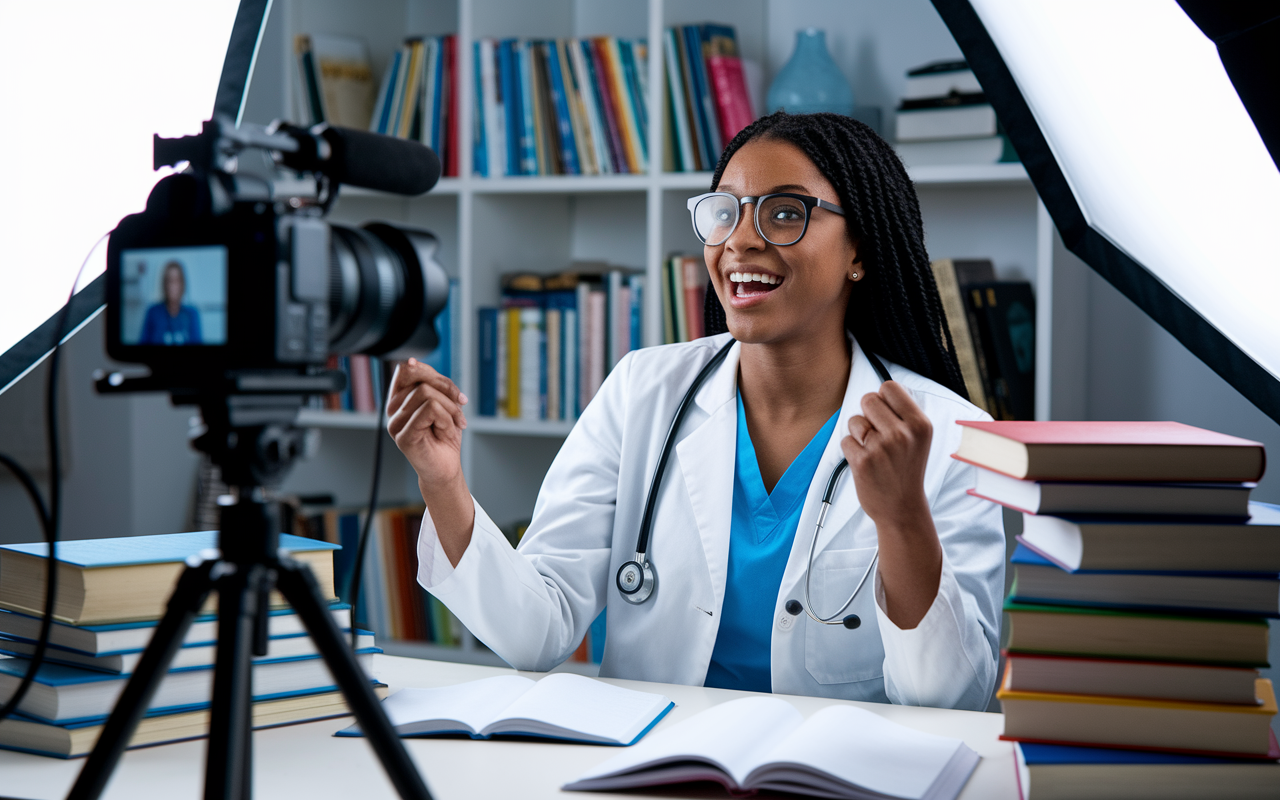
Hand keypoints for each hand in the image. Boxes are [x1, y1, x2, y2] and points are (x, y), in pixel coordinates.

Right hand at [387, 359, 474, 564]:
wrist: (447, 467)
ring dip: (451, 409)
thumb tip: (411, 360)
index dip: (432, 373)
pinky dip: (447, 419)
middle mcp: (392, 410)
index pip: (407, 369)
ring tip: (454, 425)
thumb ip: (430, 381)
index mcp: (399, 399)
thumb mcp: (442, 401)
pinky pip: (430, 410)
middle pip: (421, 381)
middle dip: (449, 392)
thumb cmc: (444, 435)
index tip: (452, 392)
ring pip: (427, 394)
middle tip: (461, 408)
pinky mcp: (403, 436)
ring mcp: (395, 424)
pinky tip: (447, 432)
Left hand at [840, 381, 941, 628]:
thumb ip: (903, 414)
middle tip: (877, 434)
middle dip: (868, 414)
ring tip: (873, 451)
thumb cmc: (907, 470)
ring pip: (854, 420)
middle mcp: (902, 434)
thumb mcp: (918, 439)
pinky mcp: (862, 461)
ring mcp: (881, 448)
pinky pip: (845, 440)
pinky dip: (851, 450)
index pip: (889, 387)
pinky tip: (865, 463)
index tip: (885, 413)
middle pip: (868, 399)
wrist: (902, 509)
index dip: (882, 398)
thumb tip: (880, 391)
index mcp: (920, 424)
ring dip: (858, 433)